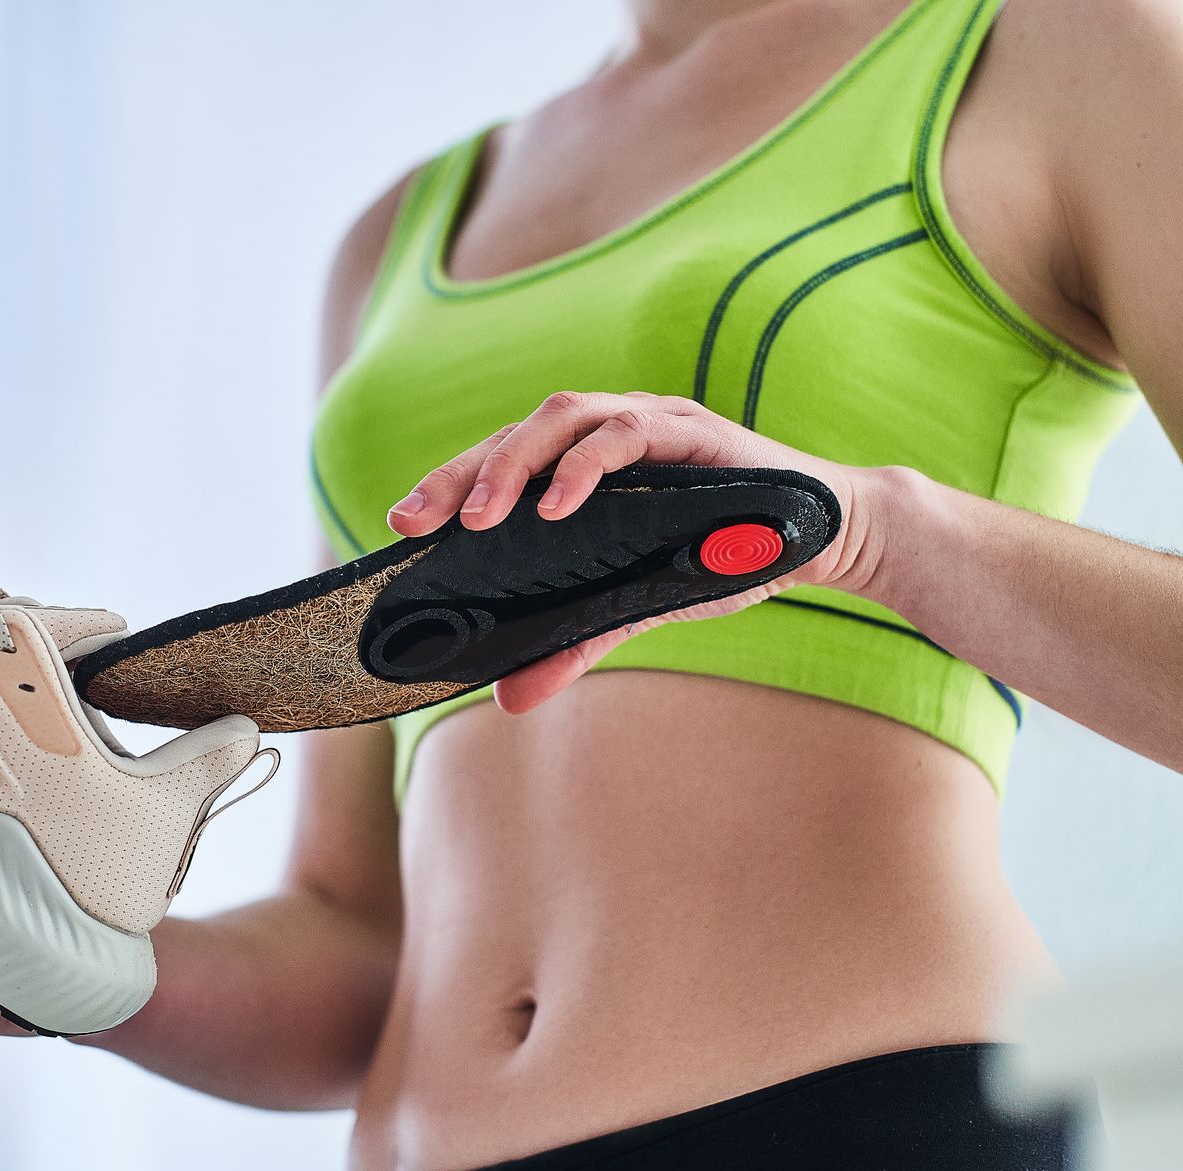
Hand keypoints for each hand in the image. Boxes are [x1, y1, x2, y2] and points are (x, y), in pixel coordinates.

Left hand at [385, 390, 885, 713]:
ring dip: (512, 464)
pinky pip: (628, 432)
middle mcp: (609, 432)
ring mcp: (650, 422)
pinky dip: (586, 466)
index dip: (447, 486)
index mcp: (585, 464)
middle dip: (459, 475)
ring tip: (478, 518)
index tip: (400, 526)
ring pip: (561, 418)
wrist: (826, 538)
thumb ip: (574, 639)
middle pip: (514, 434)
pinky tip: (557, 507)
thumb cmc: (726, 554)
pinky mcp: (693, 429)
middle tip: (414, 522)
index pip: (500, 463)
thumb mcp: (637, 603)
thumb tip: (509, 698)